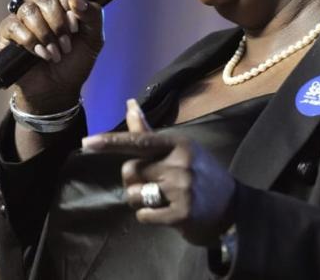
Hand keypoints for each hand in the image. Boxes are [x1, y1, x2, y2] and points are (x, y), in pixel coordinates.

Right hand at [0, 0, 103, 112]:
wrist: (59, 89)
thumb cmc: (75, 62)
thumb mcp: (94, 39)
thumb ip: (92, 15)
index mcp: (62, 4)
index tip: (76, 22)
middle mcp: (41, 7)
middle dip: (59, 23)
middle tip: (66, 44)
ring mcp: (23, 20)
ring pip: (29, 10)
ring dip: (46, 34)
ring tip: (55, 53)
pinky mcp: (8, 34)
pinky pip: (13, 25)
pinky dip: (29, 41)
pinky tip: (39, 54)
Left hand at [82, 114, 235, 246]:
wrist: (232, 207)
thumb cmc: (199, 173)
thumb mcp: (178, 148)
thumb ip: (148, 131)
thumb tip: (128, 104)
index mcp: (178, 143)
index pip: (139, 141)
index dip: (111, 143)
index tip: (88, 143)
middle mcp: (180, 163)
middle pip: (130, 171)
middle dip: (134, 180)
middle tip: (154, 184)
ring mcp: (182, 189)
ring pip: (134, 195)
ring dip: (142, 200)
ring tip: (162, 199)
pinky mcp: (181, 214)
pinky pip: (143, 216)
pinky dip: (150, 216)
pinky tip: (167, 213)